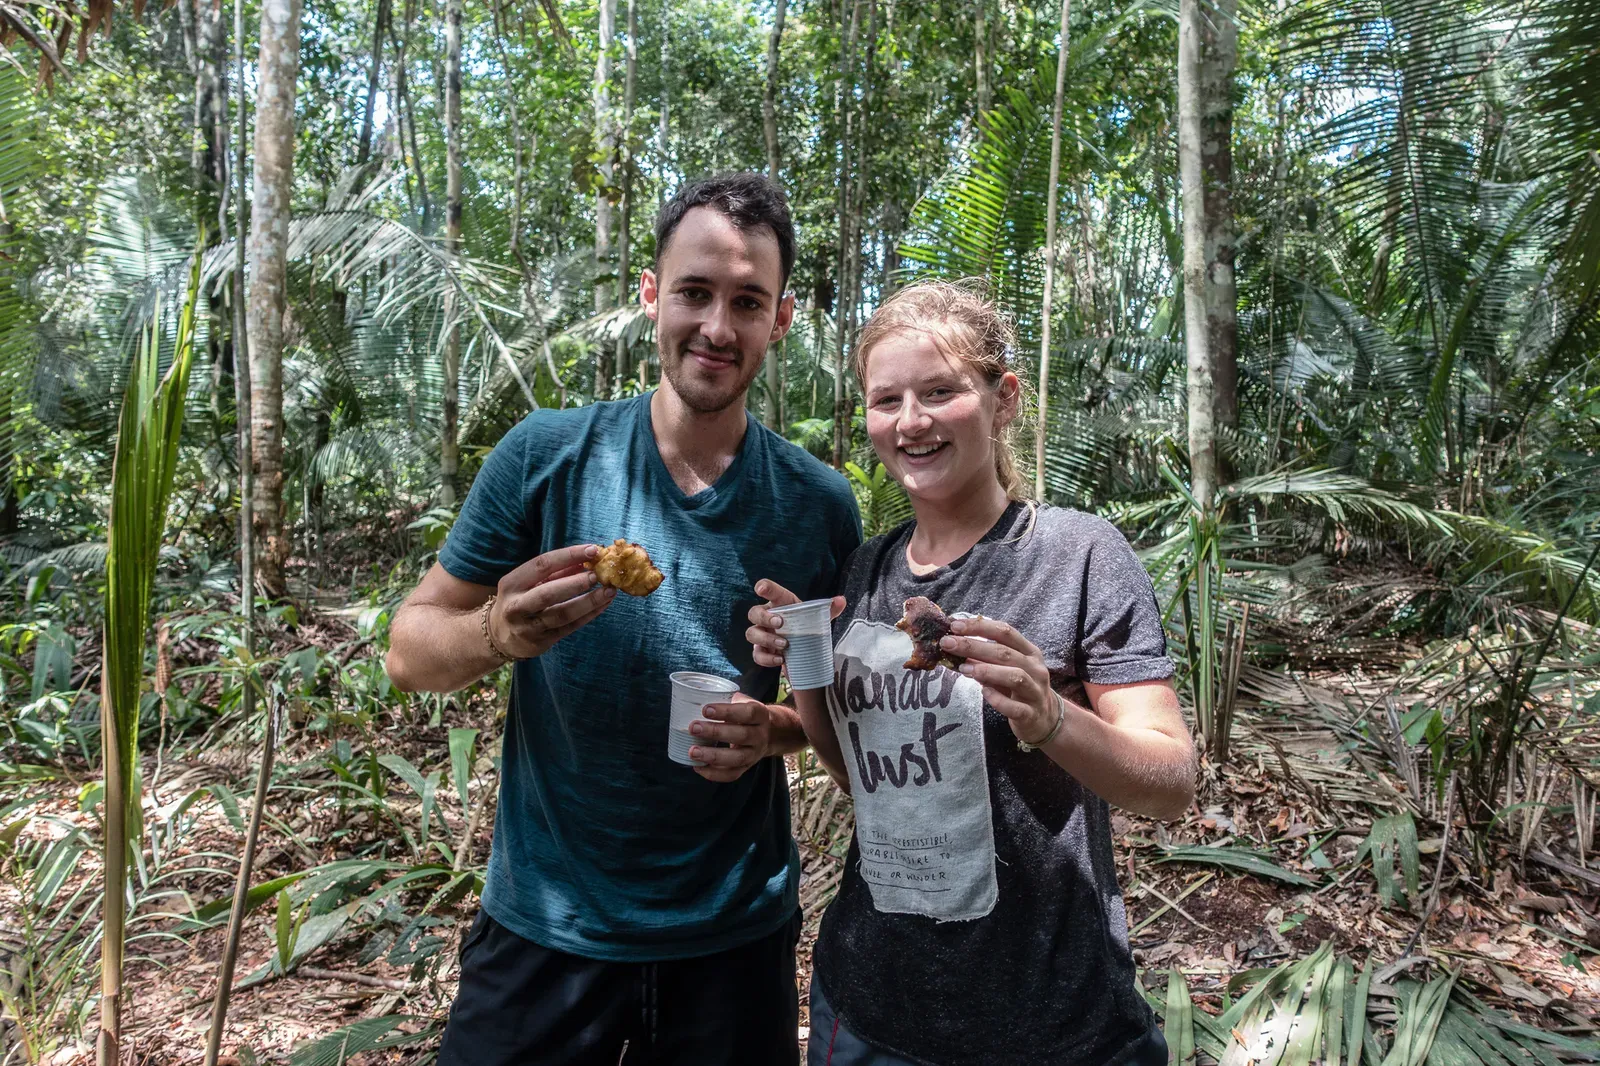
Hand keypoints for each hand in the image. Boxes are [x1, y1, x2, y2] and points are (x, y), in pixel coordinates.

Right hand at [490, 544, 616, 658]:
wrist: (499, 635)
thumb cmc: (519, 599)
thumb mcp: (528, 582)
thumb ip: (556, 572)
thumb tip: (587, 558)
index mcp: (511, 584)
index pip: (542, 565)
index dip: (569, 556)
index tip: (593, 550)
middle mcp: (516, 606)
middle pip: (548, 593)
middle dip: (576, 583)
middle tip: (598, 575)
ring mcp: (528, 627)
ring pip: (562, 614)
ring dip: (589, 602)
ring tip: (609, 591)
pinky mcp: (541, 642)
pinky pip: (569, 628)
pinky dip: (589, 615)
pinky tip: (604, 605)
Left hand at [689, 693, 773, 782]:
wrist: (770, 732)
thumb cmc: (746, 714)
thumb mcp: (742, 701)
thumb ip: (724, 698)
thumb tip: (693, 691)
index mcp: (760, 714)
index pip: (746, 713)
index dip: (726, 711)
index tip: (705, 709)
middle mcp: (760, 735)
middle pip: (741, 736)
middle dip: (715, 732)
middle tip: (693, 728)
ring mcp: (755, 753)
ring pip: (736, 758)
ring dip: (713, 756)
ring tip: (692, 752)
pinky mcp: (747, 767)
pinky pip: (732, 774)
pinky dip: (714, 774)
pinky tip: (698, 767)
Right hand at [745, 579, 845, 673]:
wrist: (803, 650)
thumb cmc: (807, 627)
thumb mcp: (818, 618)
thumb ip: (829, 609)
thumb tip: (842, 600)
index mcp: (781, 604)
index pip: (770, 591)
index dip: (764, 587)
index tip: (760, 588)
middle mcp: (766, 617)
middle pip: (754, 612)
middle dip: (764, 617)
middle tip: (780, 623)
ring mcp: (761, 634)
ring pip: (751, 633)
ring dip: (766, 638)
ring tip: (784, 644)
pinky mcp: (761, 651)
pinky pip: (757, 654)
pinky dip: (767, 658)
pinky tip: (781, 659)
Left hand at [940, 618, 1059, 745]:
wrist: (1045, 719)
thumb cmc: (1020, 688)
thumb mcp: (1006, 668)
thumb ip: (985, 658)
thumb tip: (955, 646)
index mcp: (1029, 652)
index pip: (1005, 632)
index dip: (979, 626)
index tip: (954, 626)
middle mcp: (1035, 668)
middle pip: (1005, 653)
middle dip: (973, 646)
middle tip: (948, 644)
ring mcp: (1035, 691)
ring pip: (1015, 677)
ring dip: (986, 670)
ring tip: (963, 668)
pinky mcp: (1030, 714)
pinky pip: (1014, 707)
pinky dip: (997, 699)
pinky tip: (984, 692)